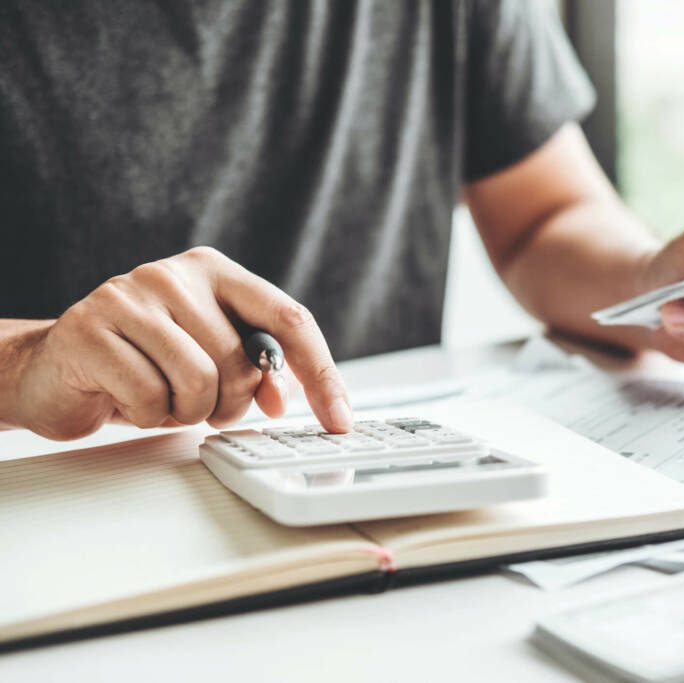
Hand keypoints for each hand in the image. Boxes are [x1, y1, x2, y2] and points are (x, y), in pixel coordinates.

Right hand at [5, 247, 351, 439]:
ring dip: (186, 412)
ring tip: (161, 398)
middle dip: (229, 403)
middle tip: (197, 403)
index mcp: (216, 273)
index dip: (321, 373)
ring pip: (201, 381)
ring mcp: (130, 294)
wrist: (55, 366)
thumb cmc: (143, 363)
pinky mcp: (92, 327)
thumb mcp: (209, 359)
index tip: (340, 419)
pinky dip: (147, 416)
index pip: (290, 318)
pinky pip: (150, 397)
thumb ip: (255, 369)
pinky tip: (127, 398)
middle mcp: (176, 274)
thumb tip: (281, 395)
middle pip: (245, 362)